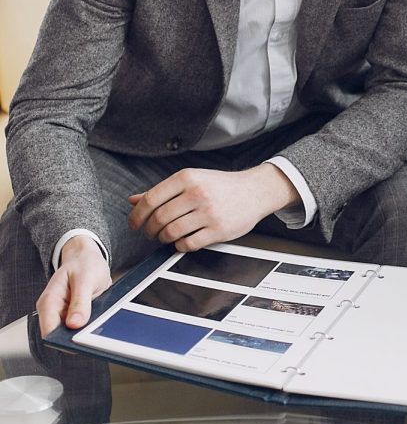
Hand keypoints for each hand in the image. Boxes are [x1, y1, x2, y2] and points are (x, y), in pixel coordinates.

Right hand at [38, 236, 111, 334]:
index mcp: (49, 302)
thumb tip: (75, 324)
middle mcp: (53, 311)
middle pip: (60, 336)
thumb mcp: (85, 278)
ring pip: (72, 334)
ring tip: (100, 322)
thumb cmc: (84, 263)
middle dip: (77, 336)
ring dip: (86, 332)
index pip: (49, 331)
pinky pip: (82, 327)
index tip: (81, 339)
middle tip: (95, 331)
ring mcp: (64, 315)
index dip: (63, 339)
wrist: (88, 257)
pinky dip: (91, 326)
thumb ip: (80, 301)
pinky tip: (100, 320)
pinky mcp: (75, 316)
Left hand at [127, 164, 300, 251]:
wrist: (255, 191)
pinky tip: (183, 240)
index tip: (134, 224)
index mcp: (187, 178)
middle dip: (149, 230)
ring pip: (171, 232)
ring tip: (167, 236)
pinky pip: (188, 244)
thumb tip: (133, 200)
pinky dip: (180, 246)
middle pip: (159, 218)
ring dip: (164, 238)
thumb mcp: (192, 180)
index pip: (150, 199)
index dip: (137, 215)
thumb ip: (162, 191)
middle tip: (150, 233)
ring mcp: (208, 212)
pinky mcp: (218, 229)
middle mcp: (197, 193)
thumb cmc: (222, 186)